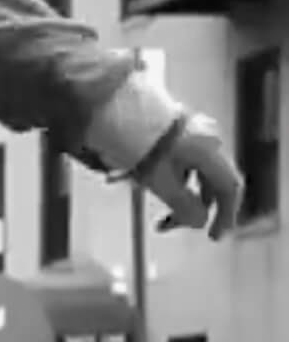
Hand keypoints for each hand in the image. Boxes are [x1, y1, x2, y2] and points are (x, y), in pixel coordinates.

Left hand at [137, 112, 243, 238]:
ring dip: (175, 195)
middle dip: (191, 208)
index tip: (213, 236)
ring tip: (146, 201)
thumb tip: (199, 221)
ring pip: (192, 173)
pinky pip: (177, 162)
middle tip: (163, 225)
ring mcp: (189, 133)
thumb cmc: (134, 141)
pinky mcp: (171, 131)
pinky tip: (139, 182)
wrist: (110, 105)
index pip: (230, 188)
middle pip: (210, 182)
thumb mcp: (158, 181)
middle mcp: (205, 140)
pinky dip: (166, 179)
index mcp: (208, 151)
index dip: (226, 215)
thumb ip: (182, 204)